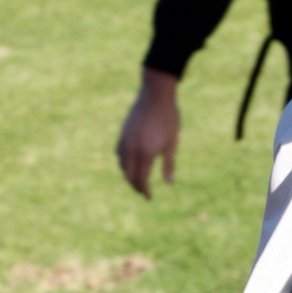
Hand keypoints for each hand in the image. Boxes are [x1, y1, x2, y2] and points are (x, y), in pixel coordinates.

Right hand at [116, 68, 179, 198]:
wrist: (156, 95)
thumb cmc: (168, 118)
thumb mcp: (172, 142)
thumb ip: (169, 164)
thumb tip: (169, 183)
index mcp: (146, 153)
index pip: (141, 179)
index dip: (144, 191)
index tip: (149, 197)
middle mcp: (132, 148)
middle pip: (129, 175)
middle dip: (135, 186)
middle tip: (143, 192)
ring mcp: (125, 140)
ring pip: (122, 165)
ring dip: (128, 175)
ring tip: (137, 180)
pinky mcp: (122, 133)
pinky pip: (119, 153)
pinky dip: (123, 163)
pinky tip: (130, 164)